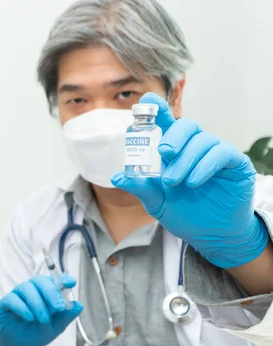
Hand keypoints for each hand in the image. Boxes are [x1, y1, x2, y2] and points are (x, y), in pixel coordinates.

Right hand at [0, 275, 82, 345]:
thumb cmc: (37, 333)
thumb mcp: (55, 328)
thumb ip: (65, 316)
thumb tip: (79, 305)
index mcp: (45, 292)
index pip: (54, 280)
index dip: (63, 279)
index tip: (71, 282)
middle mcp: (31, 290)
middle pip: (40, 280)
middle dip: (51, 292)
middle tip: (59, 307)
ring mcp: (17, 295)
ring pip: (26, 288)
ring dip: (37, 303)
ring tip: (43, 319)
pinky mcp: (4, 303)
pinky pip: (12, 298)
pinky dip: (22, 307)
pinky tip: (29, 317)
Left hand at [112, 92, 268, 267]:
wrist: (210, 235)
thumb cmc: (184, 214)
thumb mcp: (157, 202)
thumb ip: (140, 187)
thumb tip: (117, 177)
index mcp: (175, 151)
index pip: (166, 123)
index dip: (157, 109)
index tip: (145, 101)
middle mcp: (195, 147)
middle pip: (187, 126)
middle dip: (173, 137)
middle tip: (163, 153)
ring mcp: (216, 154)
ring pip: (203, 141)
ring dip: (186, 159)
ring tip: (175, 182)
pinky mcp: (236, 164)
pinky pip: (222, 154)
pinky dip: (205, 165)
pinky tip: (194, 181)